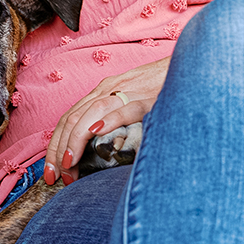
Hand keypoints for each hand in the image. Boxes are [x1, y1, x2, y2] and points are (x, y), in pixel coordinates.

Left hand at [44, 58, 169, 186]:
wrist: (191, 67)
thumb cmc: (163, 90)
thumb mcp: (131, 102)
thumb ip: (113, 119)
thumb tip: (97, 150)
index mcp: (103, 90)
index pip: (69, 118)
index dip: (56, 144)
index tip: (52, 170)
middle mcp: (110, 88)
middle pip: (73, 117)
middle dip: (59, 148)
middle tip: (55, 175)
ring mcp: (130, 91)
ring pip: (93, 112)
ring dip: (76, 139)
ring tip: (69, 163)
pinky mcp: (151, 98)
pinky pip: (127, 108)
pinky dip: (109, 120)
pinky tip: (96, 134)